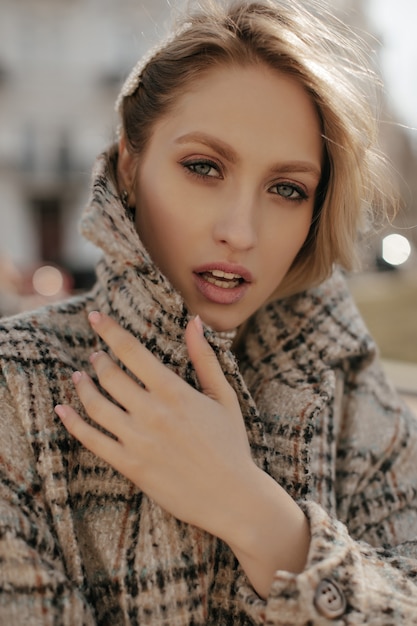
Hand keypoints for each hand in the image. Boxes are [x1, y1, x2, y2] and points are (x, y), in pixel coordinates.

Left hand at [55, 311, 254, 540]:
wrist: (232, 497)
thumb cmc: (231, 444)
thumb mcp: (224, 397)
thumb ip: (205, 358)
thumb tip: (194, 322)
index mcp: (174, 391)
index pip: (132, 351)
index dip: (109, 330)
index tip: (95, 316)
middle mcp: (152, 412)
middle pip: (109, 375)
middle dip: (98, 360)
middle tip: (95, 356)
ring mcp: (138, 440)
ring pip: (96, 405)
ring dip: (82, 386)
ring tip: (79, 377)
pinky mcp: (130, 466)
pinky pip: (92, 440)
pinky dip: (72, 423)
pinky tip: (62, 410)